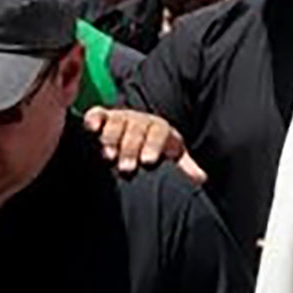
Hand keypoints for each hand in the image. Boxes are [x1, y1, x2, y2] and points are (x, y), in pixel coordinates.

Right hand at [82, 107, 206, 183]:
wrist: (140, 135)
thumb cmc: (156, 149)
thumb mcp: (172, 155)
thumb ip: (184, 166)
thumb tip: (200, 178)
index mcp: (160, 128)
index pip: (159, 134)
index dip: (154, 146)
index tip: (148, 161)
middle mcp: (141, 120)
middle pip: (136, 131)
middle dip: (131, 149)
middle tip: (127, 167)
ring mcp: (121, 117)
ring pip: (117, 123)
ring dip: (111, 139)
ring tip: (108, 156)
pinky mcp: (103, 117)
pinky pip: (98, 114)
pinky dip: (94, 119)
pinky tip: (91, 128)